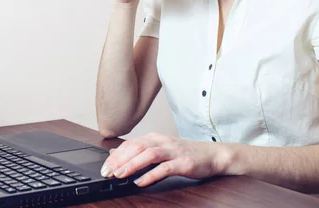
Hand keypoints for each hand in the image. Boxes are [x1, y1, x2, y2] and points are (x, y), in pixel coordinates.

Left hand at [100, 133, 230, 186]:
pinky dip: (151, 174)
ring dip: (132, 165)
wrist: (213, 155)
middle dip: (119, 160)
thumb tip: (116, 154)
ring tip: (120, 175)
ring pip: (148, 154)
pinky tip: (140, 181)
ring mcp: (173, 151)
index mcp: (155, 137)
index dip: (116, 155)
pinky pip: (164, 168)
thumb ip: (140, 151)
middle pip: (136, 147)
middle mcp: (162, 141)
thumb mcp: (160, 149)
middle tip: (107, 172)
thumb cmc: (186, 153)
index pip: (130, 144)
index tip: (104, 167)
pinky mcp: (183, 162)